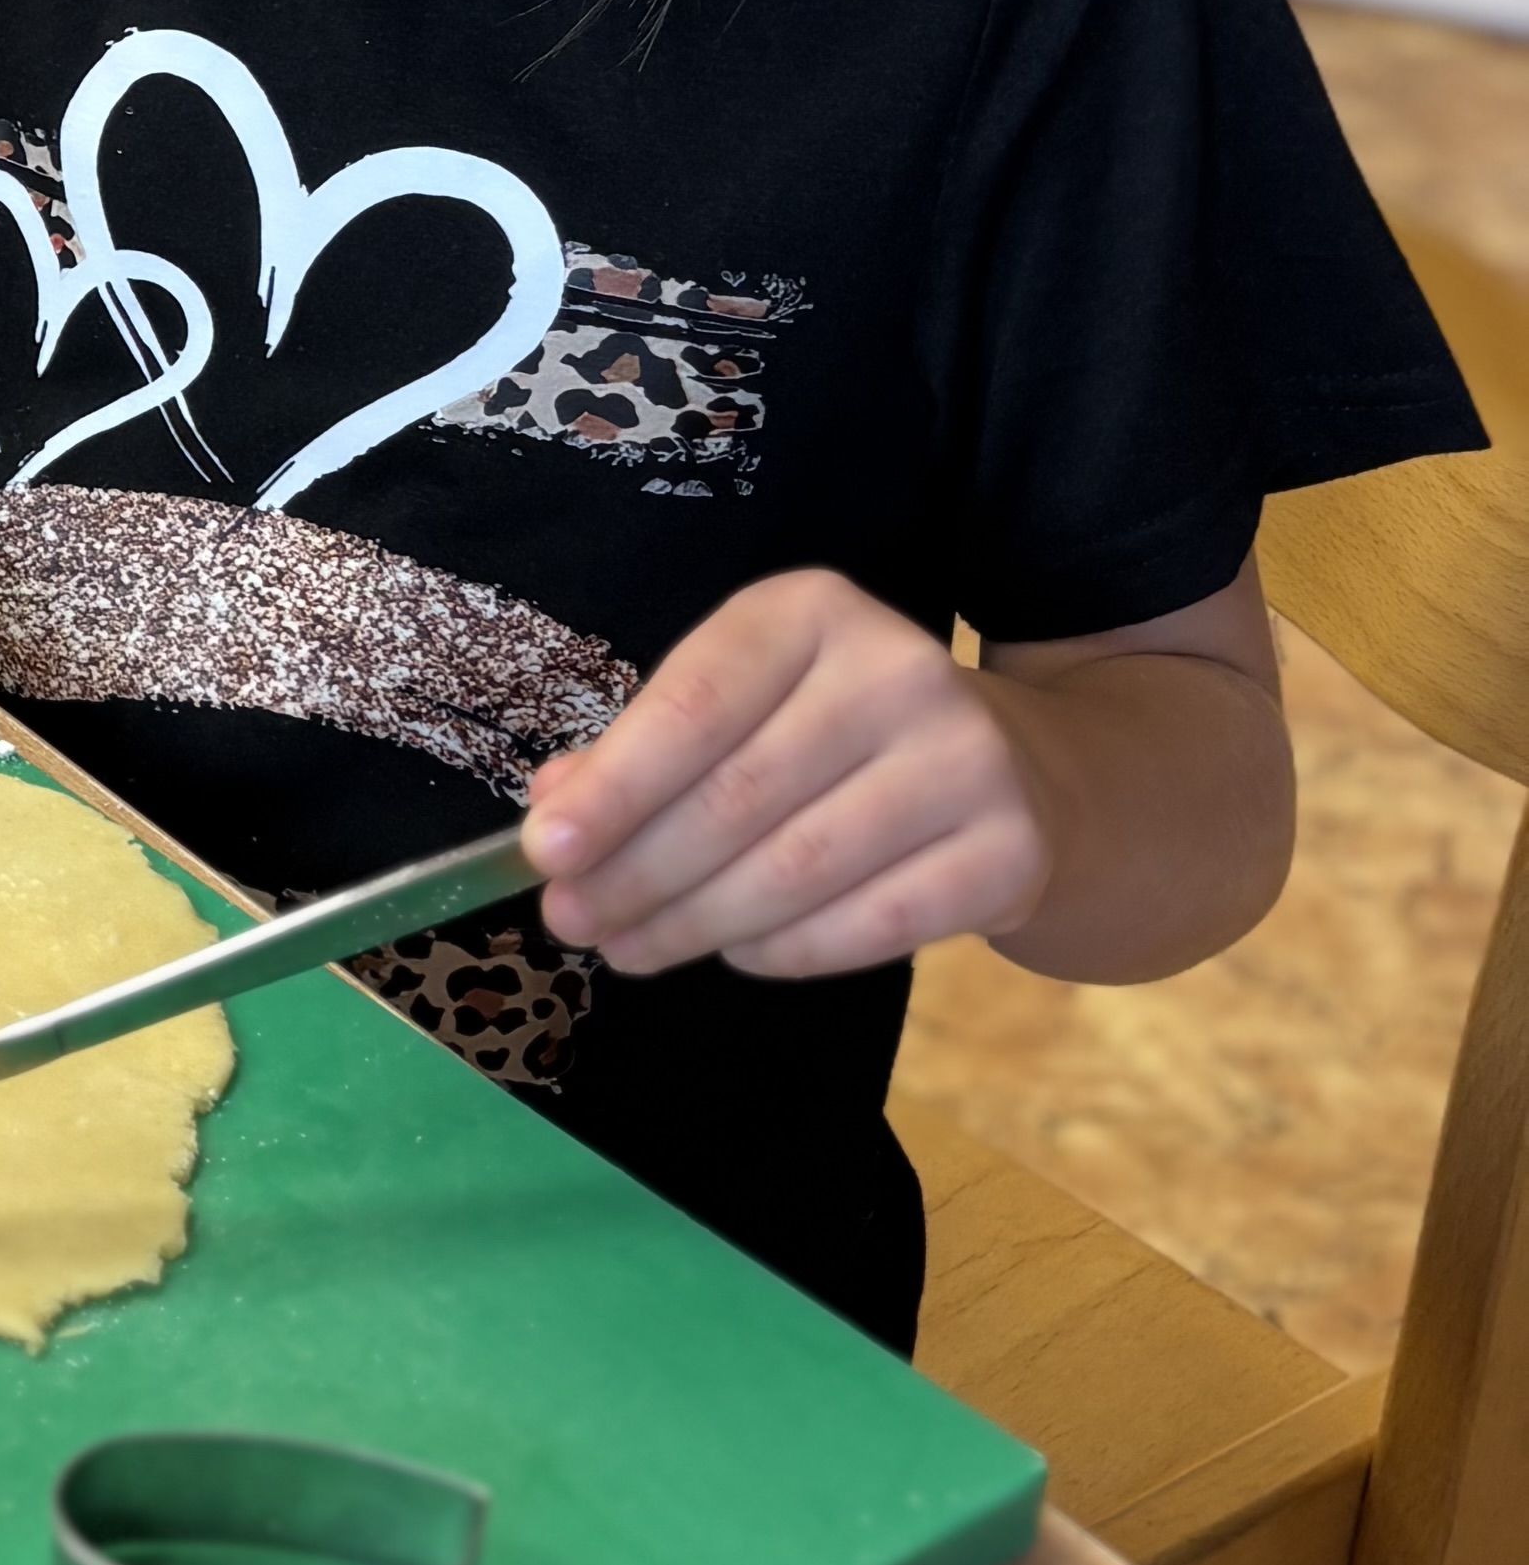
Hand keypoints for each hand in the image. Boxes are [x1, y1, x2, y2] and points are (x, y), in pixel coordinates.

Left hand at [524, 569, 1049, 980]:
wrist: (1017, 772)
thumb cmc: (834, 735)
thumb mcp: (740, 707)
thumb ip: (640, 752)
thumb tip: (555, 813)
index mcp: (813, 613)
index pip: (695, 703)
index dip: (614, 787)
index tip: (546, 851)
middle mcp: (899, 670)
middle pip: (737, 797)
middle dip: (637, 873)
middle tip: (574, 922)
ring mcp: (966, 761)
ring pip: (795, 869)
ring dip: (695, 923)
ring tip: (630, 948)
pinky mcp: (1008, 852)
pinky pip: (867, 927)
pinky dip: (783, 951)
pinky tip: (736, 952)